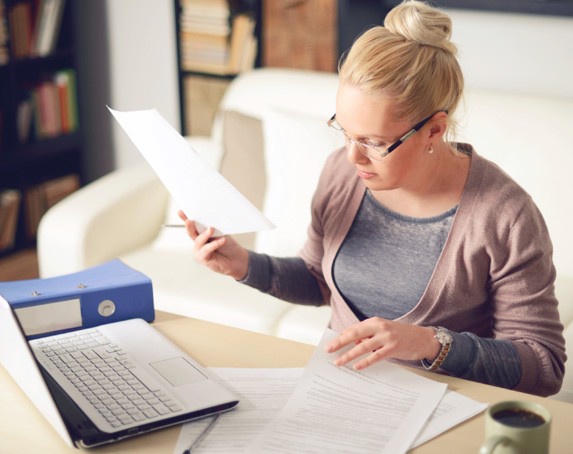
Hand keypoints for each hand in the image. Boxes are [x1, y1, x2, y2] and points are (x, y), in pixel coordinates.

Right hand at [178, 211, 248, 279]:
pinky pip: (206, 250)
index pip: (193, 224)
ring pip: (198, 241)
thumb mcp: (221, 233)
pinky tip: (221, 240)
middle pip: (191, 232)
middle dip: (189, 225)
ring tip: (211, 229)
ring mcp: (199, 250)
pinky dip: (213, 244)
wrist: (237, 259)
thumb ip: (213, 229)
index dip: (185, 218)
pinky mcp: (203, 258)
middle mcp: (199, 242)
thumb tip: (208, 222)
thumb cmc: (229, 246)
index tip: (181, 211)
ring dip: (205, 234)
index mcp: (201, 233)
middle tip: (189, 220)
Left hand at [325, 317, 439, 370]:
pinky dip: (365, 362)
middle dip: (340, 342)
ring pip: (363, 346)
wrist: (424, 338)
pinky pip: (376, 356)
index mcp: (375, 321)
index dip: (341, 336)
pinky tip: (357, 366)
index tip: (330, 343)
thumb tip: (353, 343)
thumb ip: (369, 335)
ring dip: (349, 355)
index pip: (354, 328)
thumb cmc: (401, 335)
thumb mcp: (383, 330)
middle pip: (355, 334)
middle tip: (328, 350)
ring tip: (339, 362)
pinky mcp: (394, 348)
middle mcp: (380, 327)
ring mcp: (387, 337)